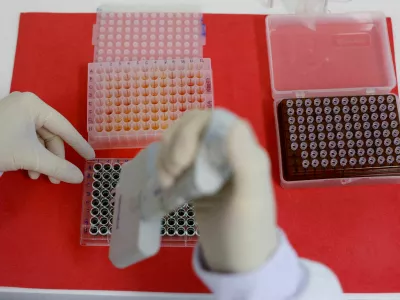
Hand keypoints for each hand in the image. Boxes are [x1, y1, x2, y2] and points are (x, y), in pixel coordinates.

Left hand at [0, 92, 94, 183]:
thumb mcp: (32, 158)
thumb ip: (59, 167)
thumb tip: (80, 178)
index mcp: (34, 105)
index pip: (64, 126)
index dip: (79, 144)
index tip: (91, 157)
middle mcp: (25, 105)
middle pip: (50, 135)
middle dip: (54, 158)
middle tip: (58, 177)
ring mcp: (14, 114)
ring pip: (38, 140)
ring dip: (42, 160)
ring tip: (39, 176)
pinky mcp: (5, 124)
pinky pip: (26, 140)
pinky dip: (30, 156)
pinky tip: (28, 170)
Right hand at [158, 109, 277, 272]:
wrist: (236, 263)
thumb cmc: (247, 232)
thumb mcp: (250, 199)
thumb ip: (246, 161)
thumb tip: (235, 123)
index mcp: (244, 150)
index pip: (214, 120)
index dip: (192, 131)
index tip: (182, 160)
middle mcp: (226, 152)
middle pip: (193, 127)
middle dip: (175, 144)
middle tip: (172, 173)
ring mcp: (209, 165)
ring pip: (180, 142)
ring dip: (167, 157)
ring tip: (167, 184)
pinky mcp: (195, 179)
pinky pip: (175, 161)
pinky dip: (165, 168)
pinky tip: (166, 187)